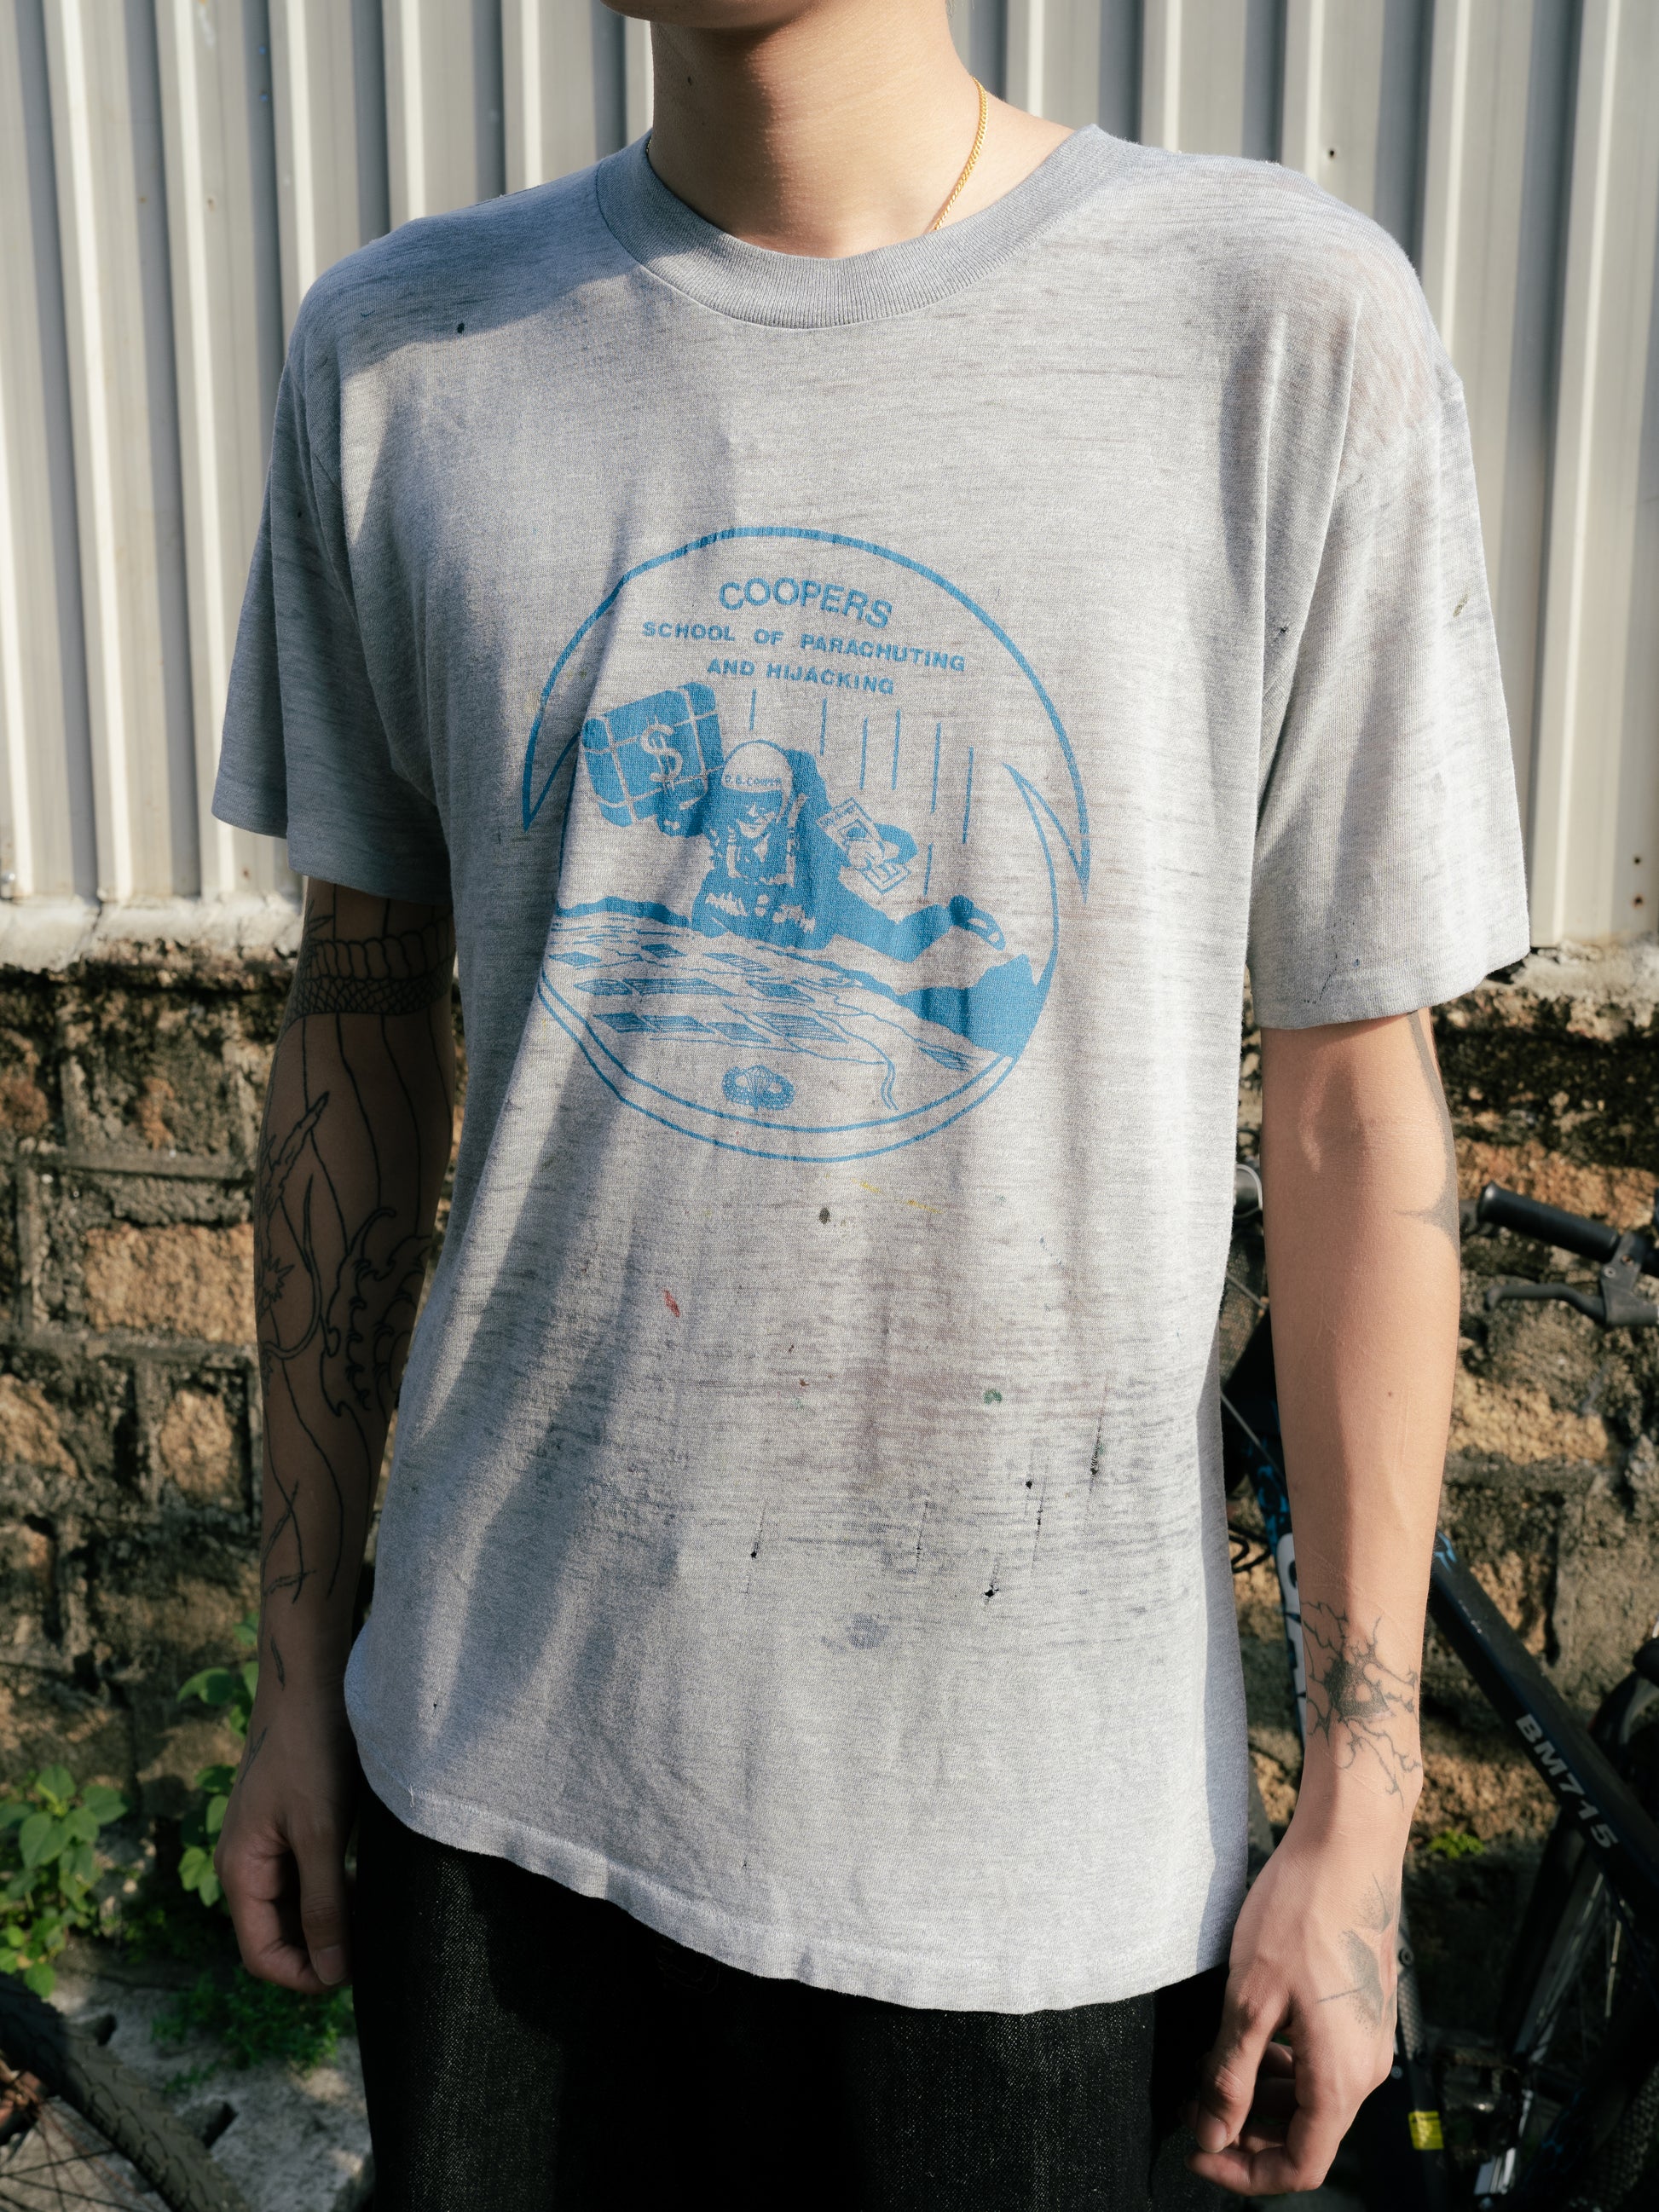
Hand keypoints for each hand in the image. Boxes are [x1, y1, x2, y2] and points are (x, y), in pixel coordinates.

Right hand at [214, 1680, 358, 1993]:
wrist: (310, 1677)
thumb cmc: (311, 1749)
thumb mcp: (320, 1832)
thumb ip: (324, 1904)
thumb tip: (331, 1972)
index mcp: (241, 1870)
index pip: (262, 1954)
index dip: (304, 1975)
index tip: (354, 1974)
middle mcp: (247, 1862)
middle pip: (277, 1934)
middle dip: (321, 1948)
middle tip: (374, 1943)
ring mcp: (267, 1842)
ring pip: (295, 1905)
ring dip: (331, 1918)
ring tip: (375, 1913)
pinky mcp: (289, 1823)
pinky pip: (305, 1874)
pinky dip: (333, 1888)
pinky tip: (367, 1881)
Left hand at [1186, 1809, 1402, 2194]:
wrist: (1349, 1849)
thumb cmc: (1301, 1912)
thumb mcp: (1249, 1999)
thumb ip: (1229, 2076)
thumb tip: (1213, 2135)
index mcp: (1342, 2078)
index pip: (1300, 2167)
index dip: (1244, 2172)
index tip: (1198, 2151)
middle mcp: (1367, 2069)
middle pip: (1307, 2135)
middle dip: (1248, 2132)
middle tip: (1195, 2106)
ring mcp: (1370, 2040)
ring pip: (1313, 2098)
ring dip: (1263, 2096)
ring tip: (1214, 2069)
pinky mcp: (1363, 2013)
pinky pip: (1324, 2063)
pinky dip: (1285, 2064)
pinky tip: (1250, 2036)